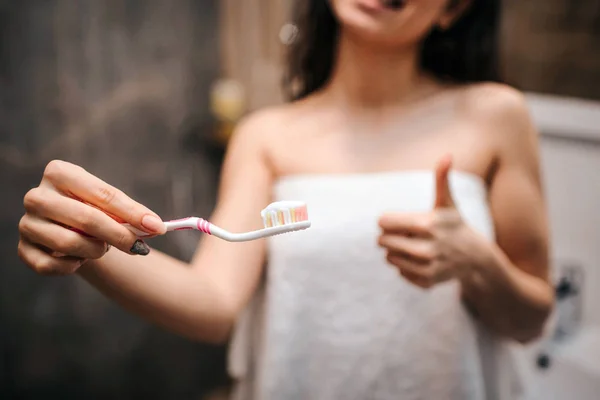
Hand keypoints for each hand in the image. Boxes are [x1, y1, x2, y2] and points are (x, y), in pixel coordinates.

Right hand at [18, 160, 165, 275]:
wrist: (67, 228)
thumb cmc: (93, 210)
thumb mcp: (111, 205)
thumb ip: (130, 213)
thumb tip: (154, 226)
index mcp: (59, 173)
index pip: (102, 194)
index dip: (133, 212)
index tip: (157, 227)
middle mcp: (37, 196)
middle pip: (87, 219)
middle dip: (119, 235)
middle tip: (139, 247)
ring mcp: (27, 223)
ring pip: (70, 244)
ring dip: (96, 251)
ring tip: (101, 247)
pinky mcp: (23, 249)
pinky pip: (54, 265)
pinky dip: (74, 266)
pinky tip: (78, 258)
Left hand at [378, 156, 483, 288]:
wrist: (475, 258)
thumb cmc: (455, 224)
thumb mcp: (447, 202)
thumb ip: (442, 179)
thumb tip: (447, 155)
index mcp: (427, 224)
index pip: (383, 222)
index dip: (388, 220)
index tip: (401, 221)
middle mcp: (426, 247)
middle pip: (383, 241)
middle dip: (391, 236)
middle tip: (409, 235)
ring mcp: (427, 266)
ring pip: (389, 258)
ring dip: (396, 252)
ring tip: (415, 247)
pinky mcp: (427, 281)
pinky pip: (399, 272)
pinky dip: (405, 267)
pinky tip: (421, 261)